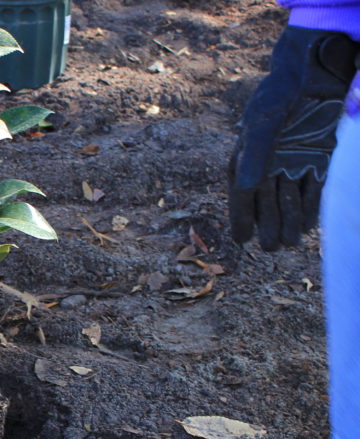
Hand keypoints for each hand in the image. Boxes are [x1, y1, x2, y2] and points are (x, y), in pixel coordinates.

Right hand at [228, 27, 357, 249]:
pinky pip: (312, 189)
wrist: (313, 73)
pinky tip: (308, 226)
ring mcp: (293, 162)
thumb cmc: (280, 96)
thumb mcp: (264, 124)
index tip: (242, 240)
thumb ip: (254, 156)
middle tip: (270, 248)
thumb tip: (248, 187)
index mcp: (247, 157)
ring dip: (288, 220)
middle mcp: (269, 163)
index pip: (241, 194)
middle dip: (267, 225)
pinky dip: (310, 207)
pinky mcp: (316, 159)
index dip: (240, 217)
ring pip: (289, 199)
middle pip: (266, 201)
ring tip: (287, 242)